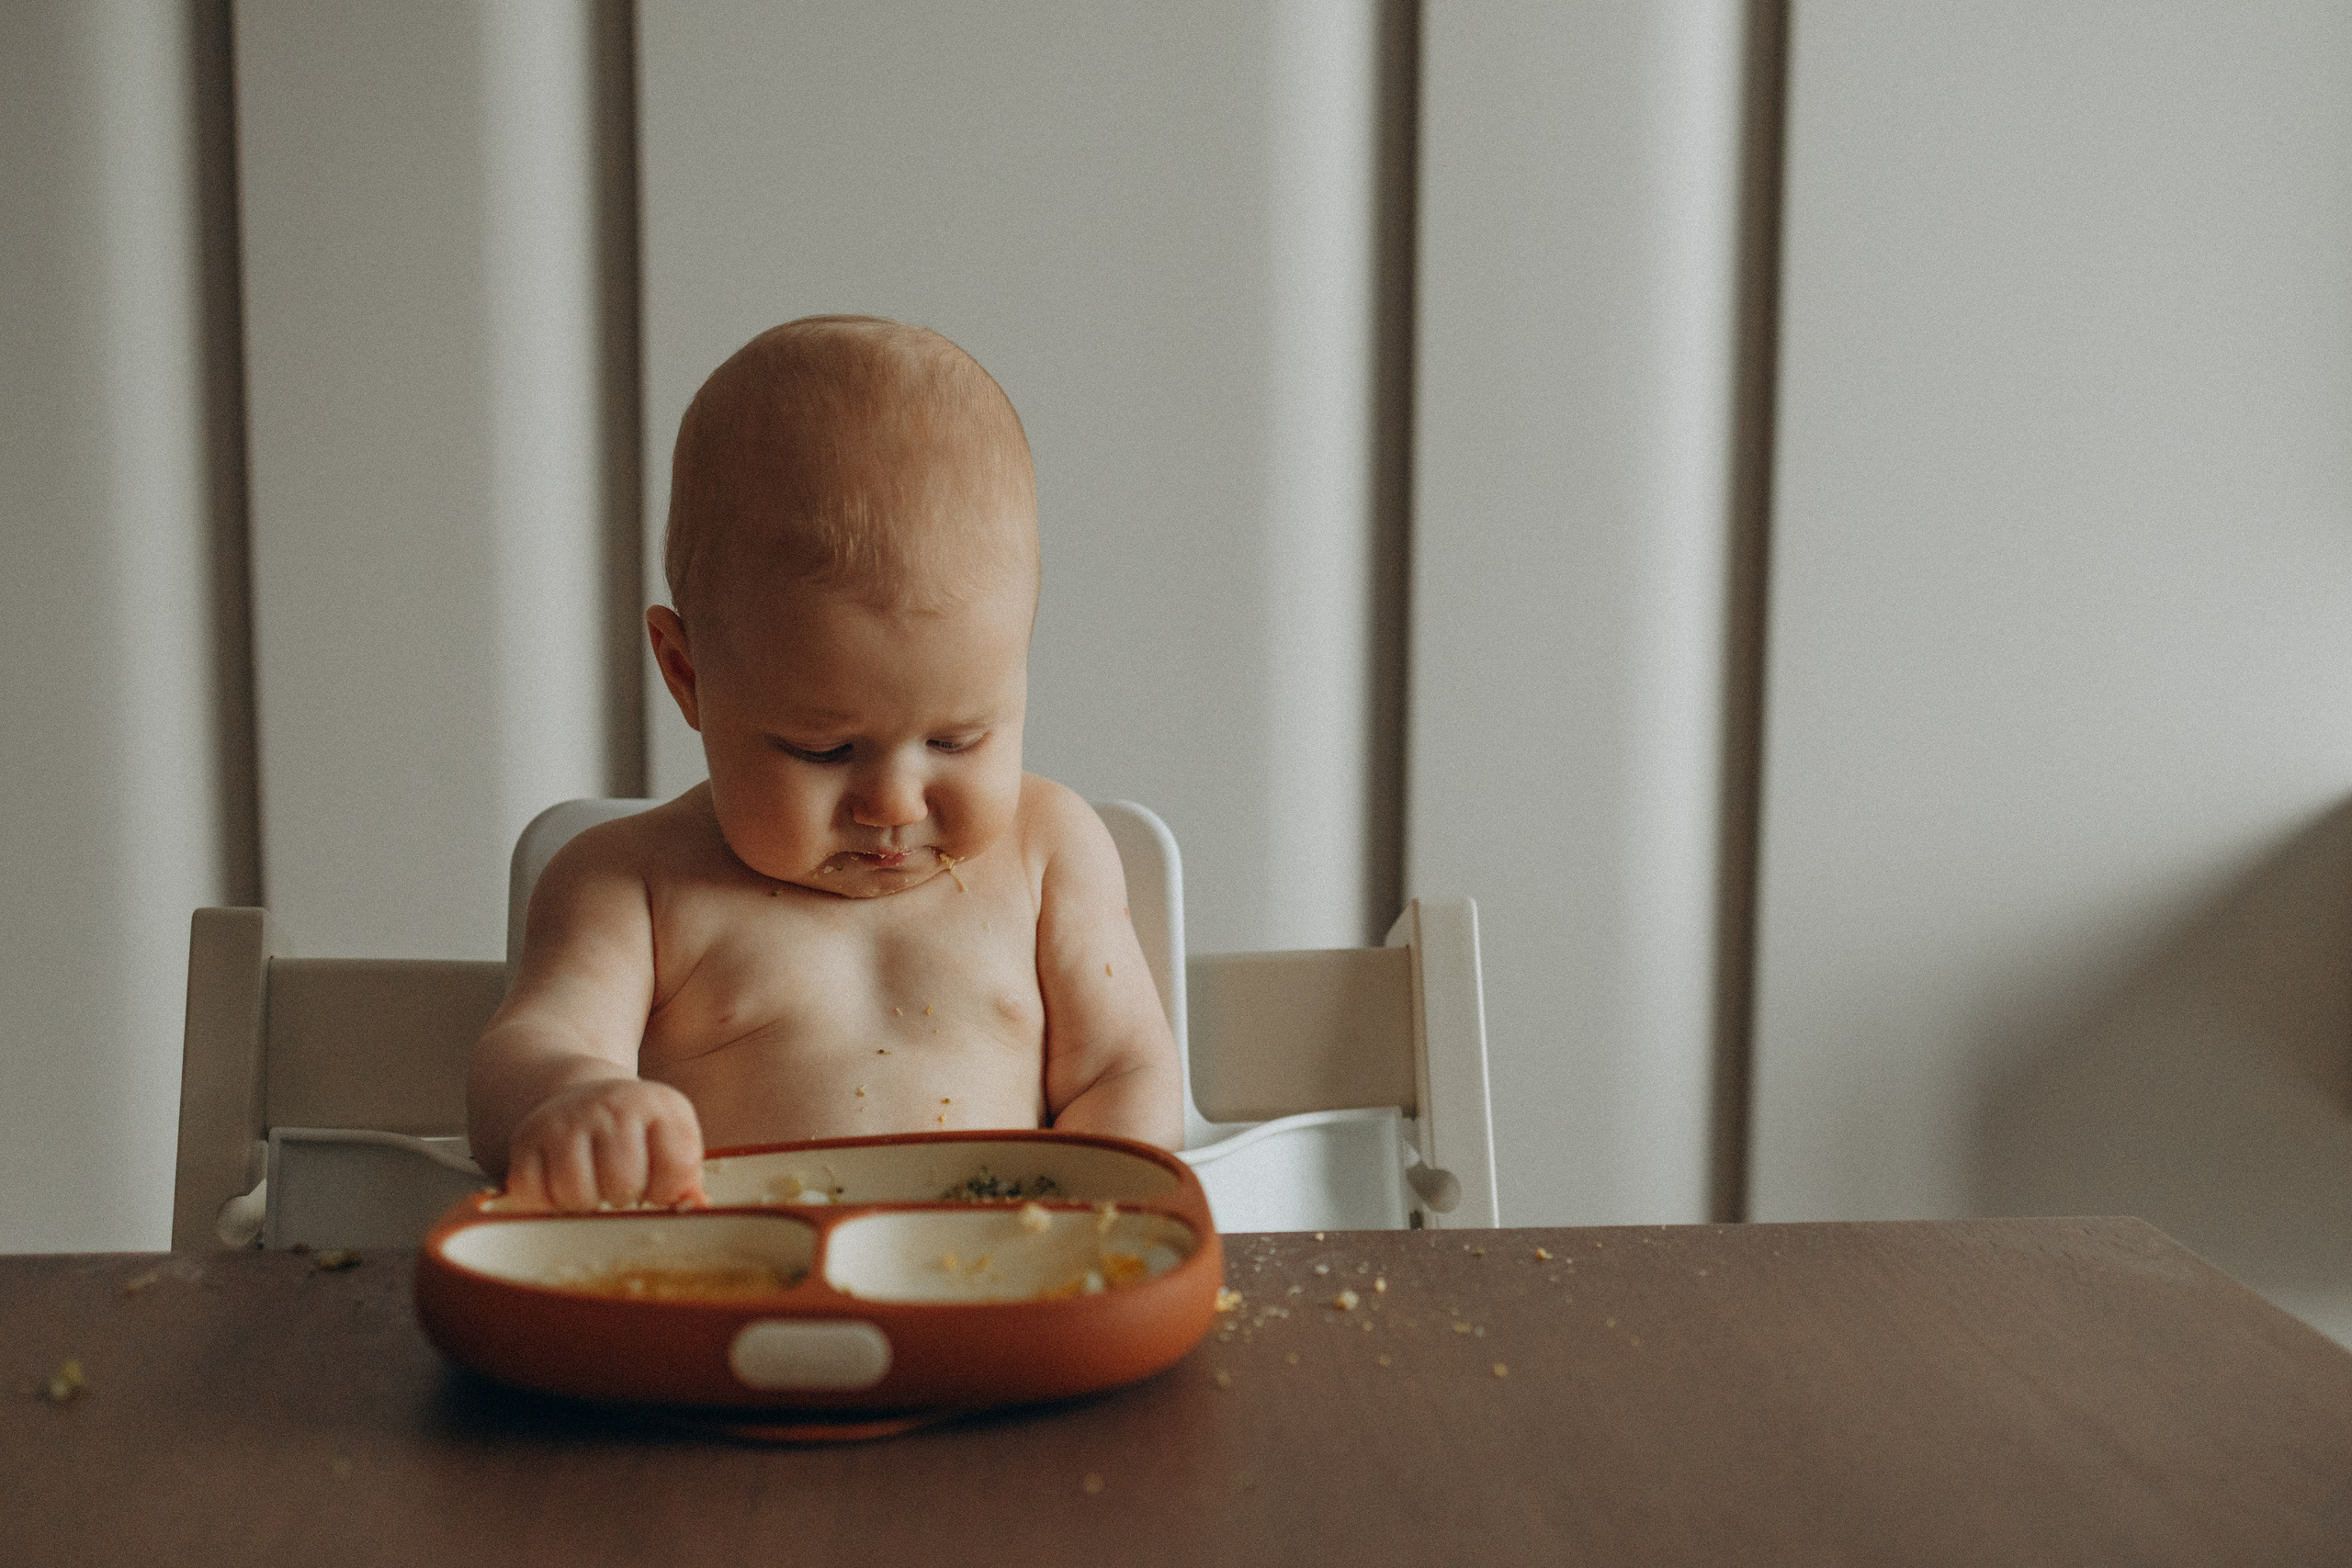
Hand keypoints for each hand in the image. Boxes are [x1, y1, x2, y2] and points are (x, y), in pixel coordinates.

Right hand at [500, 1079, 706, 1211]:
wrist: (579, 1097)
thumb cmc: (634, 1135)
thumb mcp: (670, 1142)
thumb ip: (685, 1177)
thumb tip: (697, 1208)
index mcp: (659, 1104)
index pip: (676, 1166)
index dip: (667, 1189)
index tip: (657, 1184)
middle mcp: (612, 1104)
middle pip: (623, 1183)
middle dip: (624, 1198)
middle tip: (619, 1188)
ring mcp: (565, 1119)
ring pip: (576, 1194)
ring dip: (584, 1206)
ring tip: (592, 1188)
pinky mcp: (526, 1139)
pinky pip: (533, 1194)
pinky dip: (546, 1204)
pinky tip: (560, 1187)